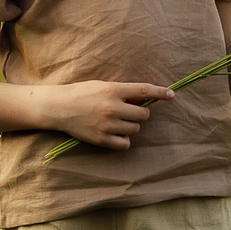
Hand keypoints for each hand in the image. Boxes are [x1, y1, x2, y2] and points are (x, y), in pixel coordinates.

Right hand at [49, 80, 176, 148]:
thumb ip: (123, 92)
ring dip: (131, 125)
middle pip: (143, 114)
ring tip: (117, 121)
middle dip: (140, 113)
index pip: (144, 90)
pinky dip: (124, 139)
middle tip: (129, 111)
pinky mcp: (102, 139)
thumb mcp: (103, 85)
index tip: (172, 95)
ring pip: (135, 129)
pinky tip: (116, 133)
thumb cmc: (82, 93)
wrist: (59, 107)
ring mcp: (107, 125)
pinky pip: (126, 143)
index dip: (160, 92)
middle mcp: (112, 107)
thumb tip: (145, 98)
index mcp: (113, 90)